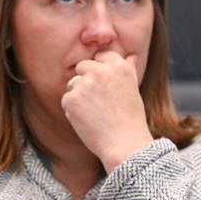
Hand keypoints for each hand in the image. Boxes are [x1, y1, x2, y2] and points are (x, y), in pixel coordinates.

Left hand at [60, 51, 153, 172]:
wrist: (124, 143)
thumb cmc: (131, 119)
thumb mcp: (133, 89)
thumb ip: (128, 70)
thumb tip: (130, 55)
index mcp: (118, 65)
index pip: (100, 55)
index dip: (100, 69)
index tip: (104, 85)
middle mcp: (101, 70)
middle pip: (82, 66)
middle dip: (86, 80)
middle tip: (98, 102)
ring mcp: (85, 83)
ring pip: (73, 84)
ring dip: (79, 96)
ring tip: (96, 113)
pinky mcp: (71, 98)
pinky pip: (67, 100)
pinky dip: (73, 111)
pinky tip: (88, 121)